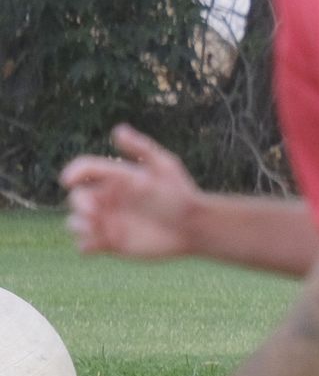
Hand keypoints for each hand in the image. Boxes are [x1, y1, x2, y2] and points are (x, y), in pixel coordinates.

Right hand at [59, 124, 199, 257]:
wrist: (193, 226)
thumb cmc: (181, 194)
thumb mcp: (164, 167)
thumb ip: (142, 148)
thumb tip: (118, 129)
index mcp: (116, 177)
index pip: (86, 170)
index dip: (74, 171)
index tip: (69, 179)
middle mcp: (108, 198)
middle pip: (78, 197)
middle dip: (79, 203)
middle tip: (93, 211)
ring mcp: (108, 221)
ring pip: (76, 222)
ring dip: (77, 224)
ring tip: (92, 228)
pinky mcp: (111, 243)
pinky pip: (86, 245)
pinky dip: (84, 245)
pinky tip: (96, 245)